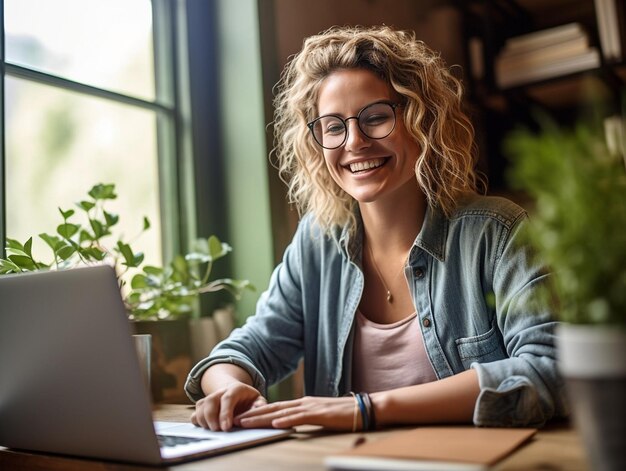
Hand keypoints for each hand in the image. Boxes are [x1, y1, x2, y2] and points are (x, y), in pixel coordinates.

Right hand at [191, 382, 265, 430]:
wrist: (238, 394)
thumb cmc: (249, 400)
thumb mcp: (258, 400)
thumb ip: (259, 405)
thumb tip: (257, 410)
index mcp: (236, 388)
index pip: (228, 398)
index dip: (225, 413)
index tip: (226, 428)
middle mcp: (221, 391)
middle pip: (211, 400)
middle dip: (212, 417)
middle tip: (218, 431)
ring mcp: (211, 398)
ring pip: (201, 406)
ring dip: (204, 420)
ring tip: (213, 431)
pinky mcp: (203, 406)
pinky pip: (195, 412)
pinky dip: (197, 421)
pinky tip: (205, 428)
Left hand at [234, 396, 357, 430]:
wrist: (363, 408)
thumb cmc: (344, 414)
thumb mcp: (320, 415)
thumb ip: (306, 417)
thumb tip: (292, 423)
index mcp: (303, 403)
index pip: (276, 408)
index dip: (258, 412)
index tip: (242, 417)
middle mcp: (304, 402)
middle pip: (273, 409)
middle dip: (252, 414)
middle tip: (235, 420)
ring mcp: (311, 407)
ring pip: (281, 412)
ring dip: (261, 418)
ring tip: (246, 422)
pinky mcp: (320, 414)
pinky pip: (300, 418)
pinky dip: (286, 421)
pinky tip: (275, 424)